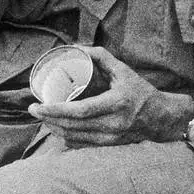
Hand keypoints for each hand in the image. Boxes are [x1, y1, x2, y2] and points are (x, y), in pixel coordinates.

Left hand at [28, 48, 182, 147]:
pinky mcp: (107, 145)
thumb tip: (77, 48)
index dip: (56, 110)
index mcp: (116, 103)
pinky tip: (57, 127)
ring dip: (54, 128)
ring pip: (73, 137)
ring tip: (43, 117)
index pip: (80, 111)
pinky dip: (64, 136)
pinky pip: (80, 144)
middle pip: (72, 126)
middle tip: (34, 109)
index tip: (38, 105)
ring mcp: (110, 138)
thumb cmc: (141, 92)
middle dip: (48, 119)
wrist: (160, 118)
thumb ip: (102, 57)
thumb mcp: (124, 71)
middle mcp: (113, 124)